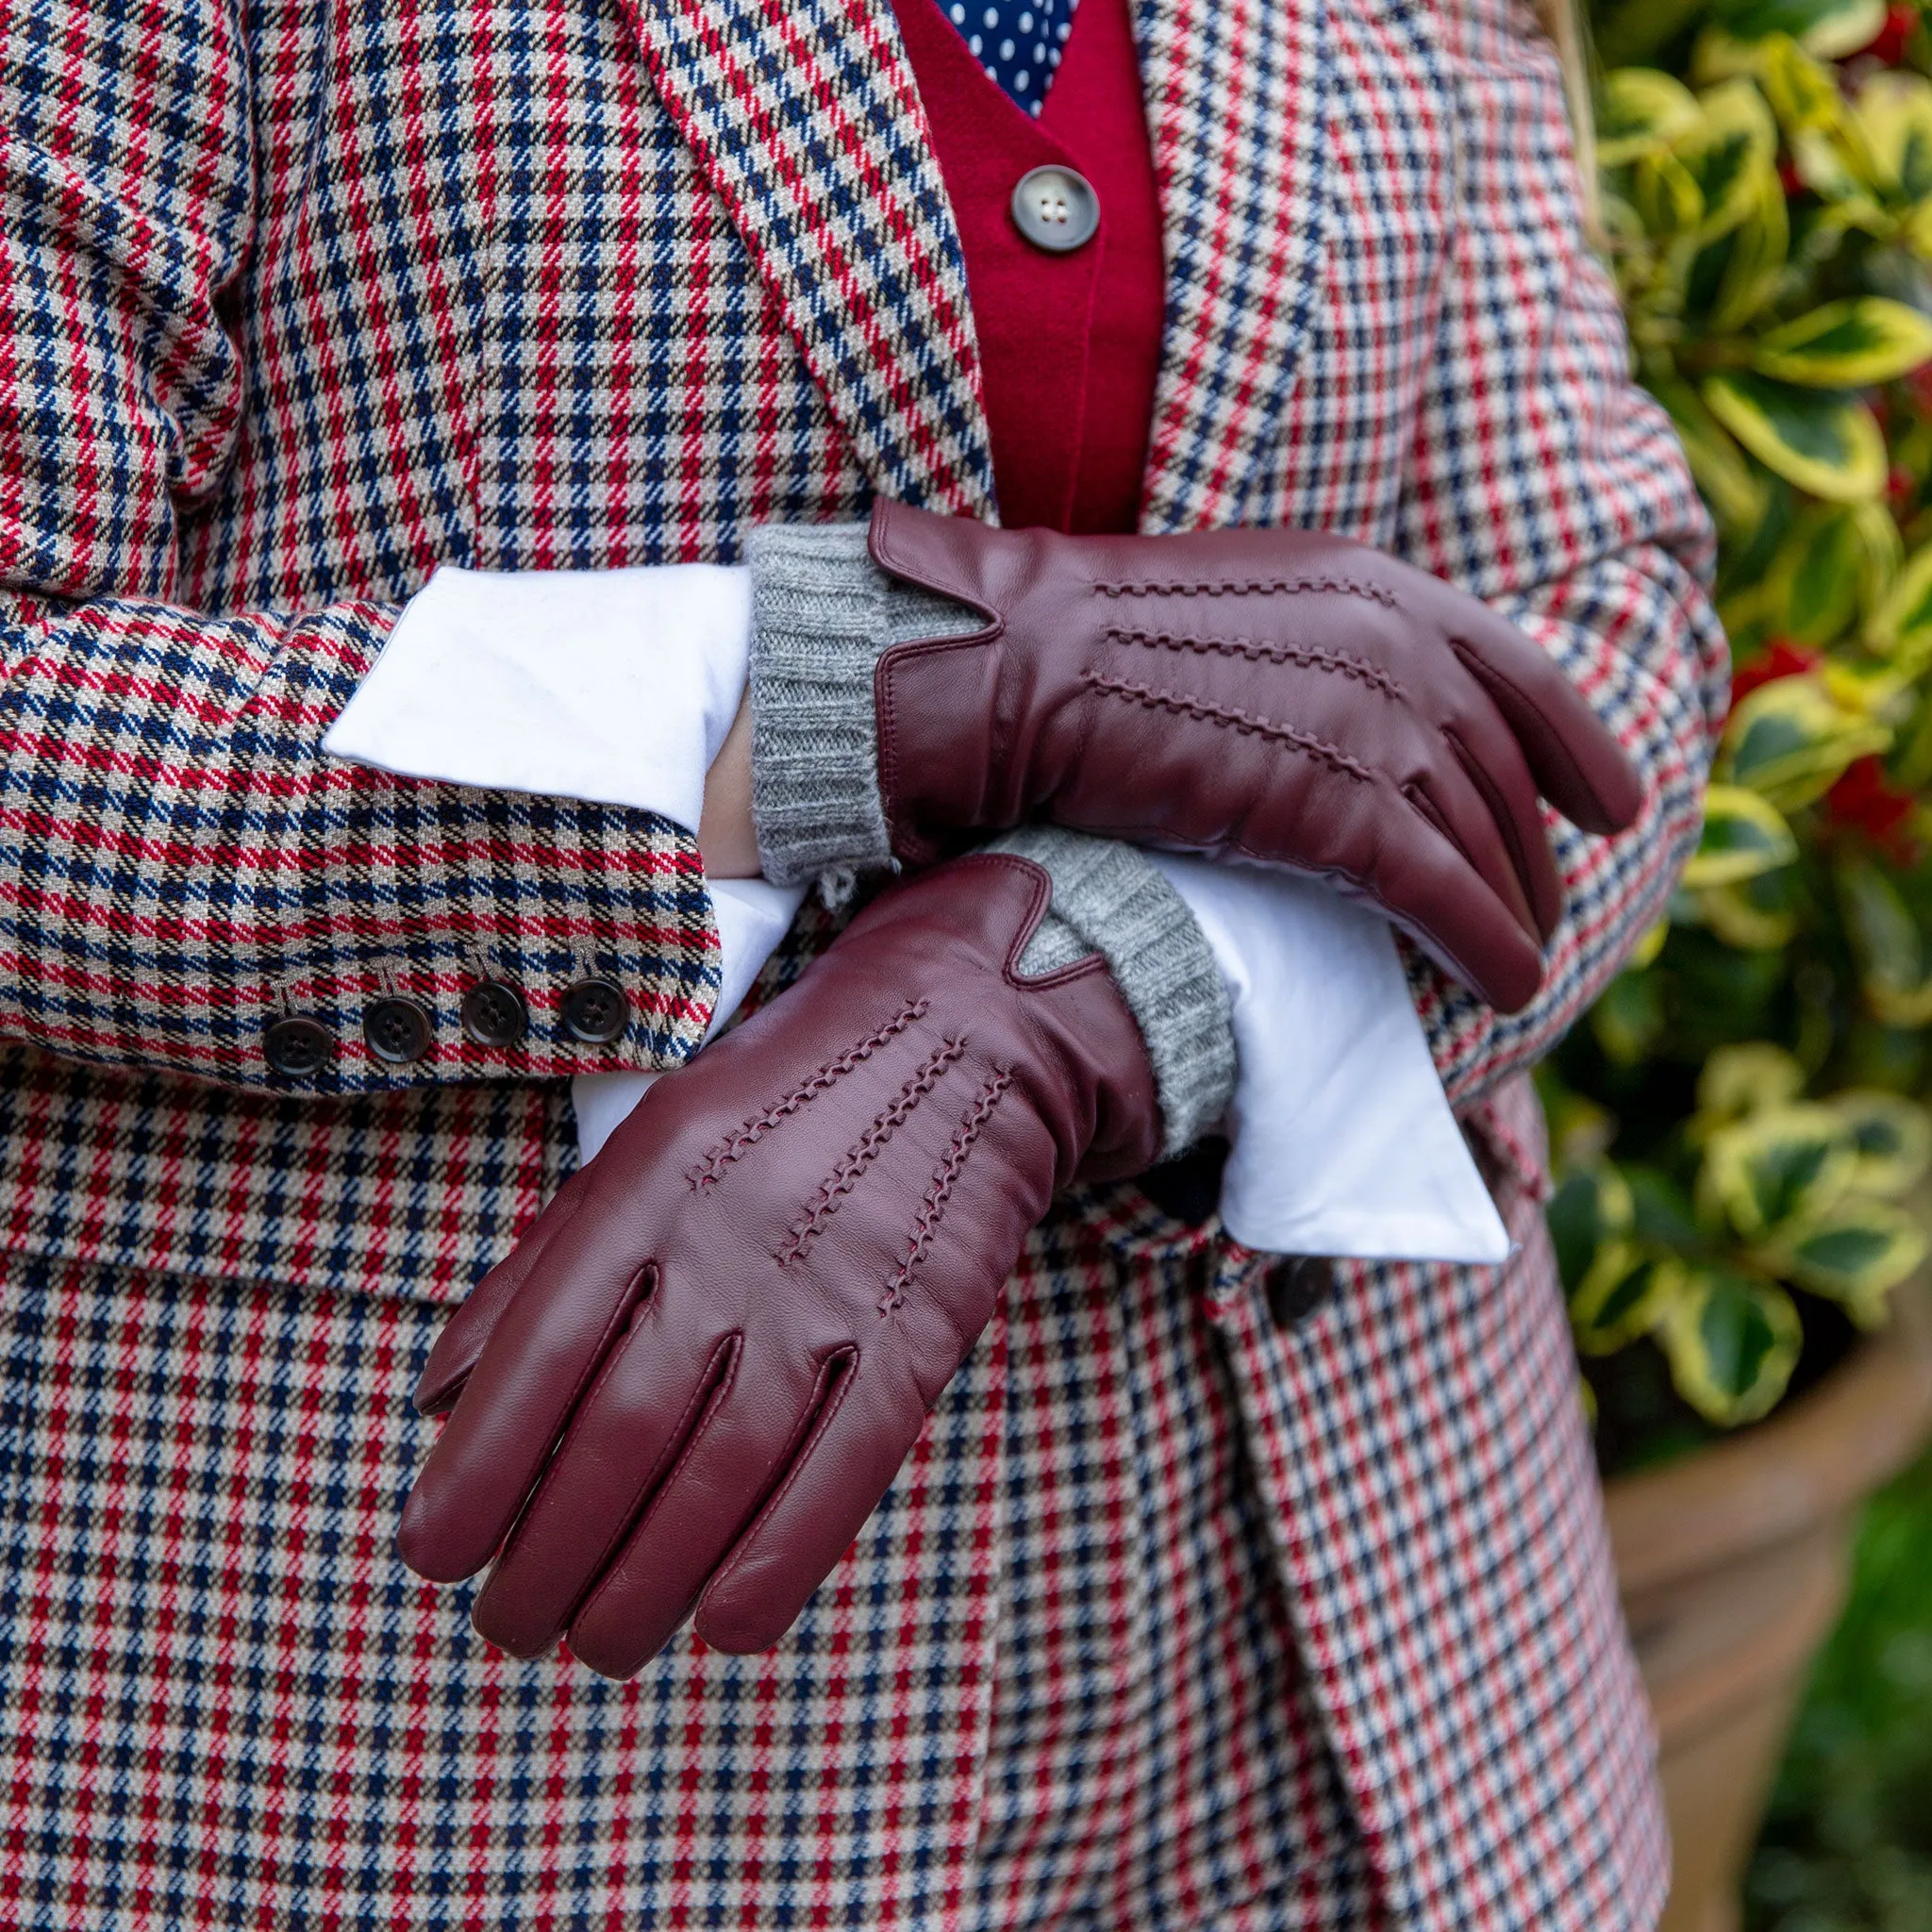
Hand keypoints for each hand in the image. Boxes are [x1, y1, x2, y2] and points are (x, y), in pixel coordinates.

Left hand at [397, 854, 1160, 1675]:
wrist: (961, 1042)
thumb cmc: (778, 1103)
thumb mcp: (642, 1144)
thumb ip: (542, 1267)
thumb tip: (441, 1397)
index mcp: (649, 1187)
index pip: (539, 1357)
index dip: (479, 1473)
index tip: (435, 1556)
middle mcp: (734, 1242)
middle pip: (621, 1440)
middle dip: (548, 1563)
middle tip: (514, 1626)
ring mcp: (831, 1293)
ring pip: (721, 1477)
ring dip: (647, 1587)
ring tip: (602, 1644)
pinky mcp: (917, 1334)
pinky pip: (843, 1470)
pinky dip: (780, 1561)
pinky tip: (726, 1625)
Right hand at [862, 501, 1644, 1011]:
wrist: (1020, 667)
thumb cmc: (1089, 644)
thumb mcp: (1233, 610)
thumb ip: (1317, 650)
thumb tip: (1351, 715)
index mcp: (1372, 584)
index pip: (1514, 669)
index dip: (1577, 743)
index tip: (1610, 803)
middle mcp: (1394, 643)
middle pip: (1502, 769)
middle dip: (1534, 852)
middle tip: (1546, 911)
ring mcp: (1372, 721)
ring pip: (1482, 836)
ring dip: (1516, 910)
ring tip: (1525, 963)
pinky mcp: (1336, 805)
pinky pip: (1443, 891)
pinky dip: (1486, 943)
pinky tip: (1508, 987)